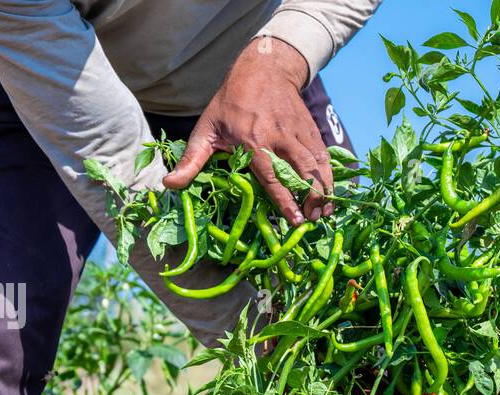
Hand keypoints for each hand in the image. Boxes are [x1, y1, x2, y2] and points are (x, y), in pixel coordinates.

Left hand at [162, 36, 333, 224]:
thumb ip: (191, 160)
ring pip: (317, 165)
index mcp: (252, 141)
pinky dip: (329, 176)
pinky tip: (329, 192)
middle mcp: (278, 138)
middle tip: (313, 219)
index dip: (285, 200)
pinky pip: (324, 156)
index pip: (272, 176)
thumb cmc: (230, 103)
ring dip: (324, 190)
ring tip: (324, 211)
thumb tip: (169, 184)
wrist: (263, 69)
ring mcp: (297, 133)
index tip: (294, 220)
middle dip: (311, 198)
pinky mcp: (310, 130)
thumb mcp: (206, 129)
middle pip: (302, 172)